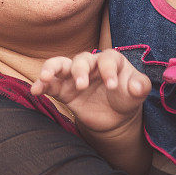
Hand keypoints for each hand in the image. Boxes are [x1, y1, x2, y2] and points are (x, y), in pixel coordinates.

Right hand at [30, 49, 150, 133]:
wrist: (115, 115)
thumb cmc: (126, 97)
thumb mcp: (137, 93)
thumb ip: (140, 87)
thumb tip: (136, 86)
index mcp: (110, 60)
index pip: (107, 59)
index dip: (108, 70)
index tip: (112, 86)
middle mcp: (90, 64)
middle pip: (81, 59)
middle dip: (80, 70)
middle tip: (82, 85)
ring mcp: (74, 76)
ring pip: (60, 64)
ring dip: (51, 69)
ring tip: (44, 77)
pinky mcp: (64, 90)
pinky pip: (50, 84)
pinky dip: (41, 85)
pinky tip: (35, 90)